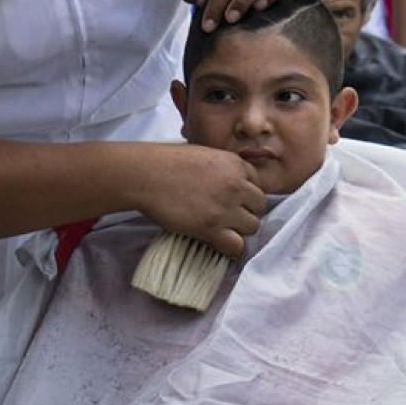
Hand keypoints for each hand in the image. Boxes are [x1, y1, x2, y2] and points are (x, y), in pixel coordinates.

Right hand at [133, 144, 265, 258]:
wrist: (146, 175)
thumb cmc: (167, 161)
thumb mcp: (204, 155)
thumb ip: (222, 168)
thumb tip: (228, 184)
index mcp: (235, 164)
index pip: (258, 185)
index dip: (246, 195)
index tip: (235, 201)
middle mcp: (236, 185)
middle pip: (259, 207)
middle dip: (246, 212)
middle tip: (228, 217)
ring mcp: (226, 208)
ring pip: (252, 227)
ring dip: (239, 230)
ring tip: (222, 230)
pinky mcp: (212, 228)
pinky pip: (237, 246)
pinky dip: (232, 250)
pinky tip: (222, 246)